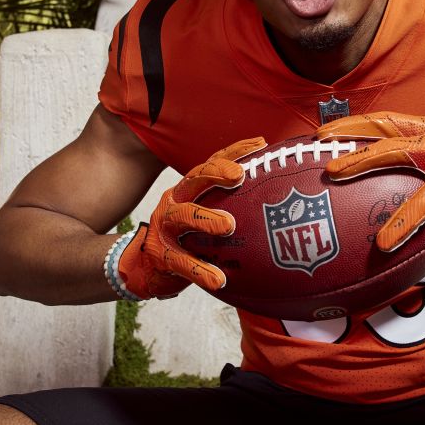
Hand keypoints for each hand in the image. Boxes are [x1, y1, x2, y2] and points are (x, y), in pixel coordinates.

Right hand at [110, 137, 266, 299]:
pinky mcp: (161, 255)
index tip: (260, 144)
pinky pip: (181, 262)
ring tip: (229, 225)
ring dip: (207, 218)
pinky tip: (218, 279)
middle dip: (216, 172)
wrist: (146, 268)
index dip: (235, 151)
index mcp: (189, 190)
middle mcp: (176, 201)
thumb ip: (230, 208)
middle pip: (194, 178)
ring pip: (183, 215)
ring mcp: (165, 227)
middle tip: (239, 176)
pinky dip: (200, 270)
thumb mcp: (204, 217)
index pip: (212, 163)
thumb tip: (277, 206)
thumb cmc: (187, 240)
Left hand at [315, 112, 424, 251]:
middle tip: (318, 139)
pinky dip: (400, 221)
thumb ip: (423, 170)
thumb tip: (391, 189)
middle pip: (384, 126)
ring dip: (361, 162)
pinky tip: (383, 241)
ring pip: (394, 153)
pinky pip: (421, 203)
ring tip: (332, 174)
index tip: (329, 130)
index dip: (358, 123)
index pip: (388, 121)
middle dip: (349, 130)